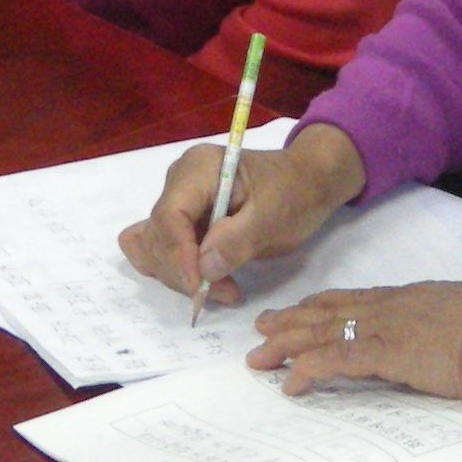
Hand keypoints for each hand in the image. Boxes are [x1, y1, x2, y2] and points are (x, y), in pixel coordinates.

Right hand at [121, 123, 368, 304]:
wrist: (307, 182)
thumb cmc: (295, 191)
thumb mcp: (275, 215)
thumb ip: (238, 239)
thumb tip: (203, 267)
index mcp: (198, 169)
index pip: (170, 215)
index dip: (178, 255)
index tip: (199, 287)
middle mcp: (179, 182)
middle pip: (158, 235)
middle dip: (185, 271)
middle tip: (228, 292)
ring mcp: (178, 202)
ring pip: (154, 248)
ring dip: (181, 276)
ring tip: (224, 288)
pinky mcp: (183, 222)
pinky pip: (160, 250)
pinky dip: (175, 270)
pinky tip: (203, 280)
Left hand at [250, 281, 461, 404]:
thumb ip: (449, 329)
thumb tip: (451, 344)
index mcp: (409, 299)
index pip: (355, 300)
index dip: (322, 306)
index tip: (300, 310)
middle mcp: (390, 307)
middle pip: (327, 311)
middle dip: (291, 320)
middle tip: (262, 327)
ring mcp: (385, 327)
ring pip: (321, 331)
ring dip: (286, 344)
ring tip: (259, 356)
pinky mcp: (386, 351)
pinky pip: (335, 358)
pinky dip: (308, 368)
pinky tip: (289, 382)